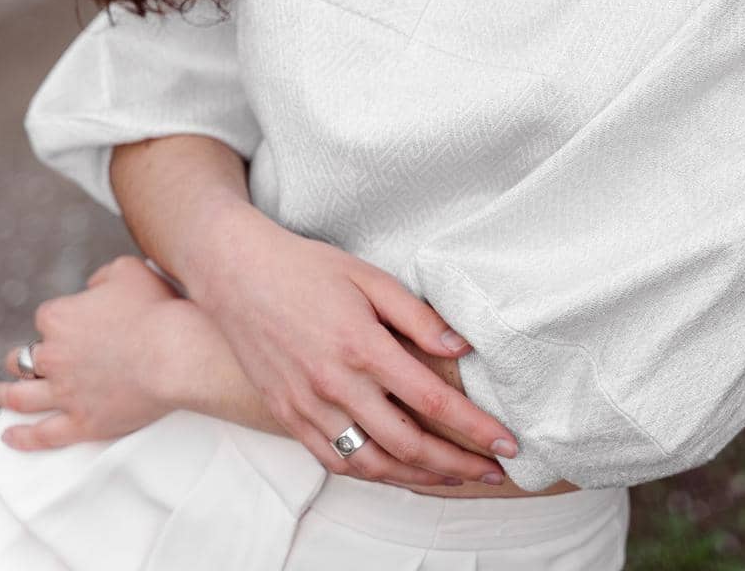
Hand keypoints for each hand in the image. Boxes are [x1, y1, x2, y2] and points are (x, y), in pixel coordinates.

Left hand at [0, 256, 180, 449]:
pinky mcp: (81, 423)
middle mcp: (54, 356)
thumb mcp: (129, 270)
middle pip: (25, 357)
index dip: (57, 320)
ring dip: (6, 395)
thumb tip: (92, 285)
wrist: (175, 353)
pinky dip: (22, 437)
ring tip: (0, 393)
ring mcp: (64, 393)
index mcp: (60, 317)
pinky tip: (9, 437)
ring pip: (21, 397)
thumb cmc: (157, 309)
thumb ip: (103, 275)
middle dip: (22, 358)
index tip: (69, 324)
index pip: (46, 317)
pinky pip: (42, 434)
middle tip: (22, 361)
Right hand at [189, 202, 517, 487]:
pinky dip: (372, 473)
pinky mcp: (288, 417)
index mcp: (361, 346)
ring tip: (456, 477)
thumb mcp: (368, 276)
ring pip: (372, 464)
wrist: (237, 275)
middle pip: (408, 444)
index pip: (432, 400)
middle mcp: (335, 385)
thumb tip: (460, 347)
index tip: (507, 441)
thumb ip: (416, 315)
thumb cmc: (306, 268)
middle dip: (458, 463)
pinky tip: (398, 470)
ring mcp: (308, 406)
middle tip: (494, 471)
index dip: (475, 426)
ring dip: (419, 477)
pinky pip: (335, 460)